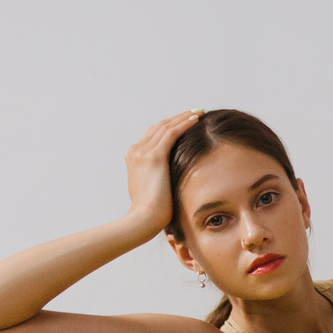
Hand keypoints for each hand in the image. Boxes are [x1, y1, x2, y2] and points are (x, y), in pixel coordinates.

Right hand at [124, 111, 200, 232]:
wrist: (143, 219)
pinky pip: (172, 133)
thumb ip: (155, 178)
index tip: (185, 121)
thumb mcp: (150, 189)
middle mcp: (136, 150)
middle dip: (178, 118)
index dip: (170, 125)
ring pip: (166, 127)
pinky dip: (185, 124)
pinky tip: (197, 120)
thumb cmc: (150, 212)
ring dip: (184, 117)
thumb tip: (167, 179)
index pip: (153, 134)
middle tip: (195, 112)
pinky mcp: (154, 156)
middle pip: (159, 126)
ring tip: (199, 112)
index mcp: (133, 157)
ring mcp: (143, 152)